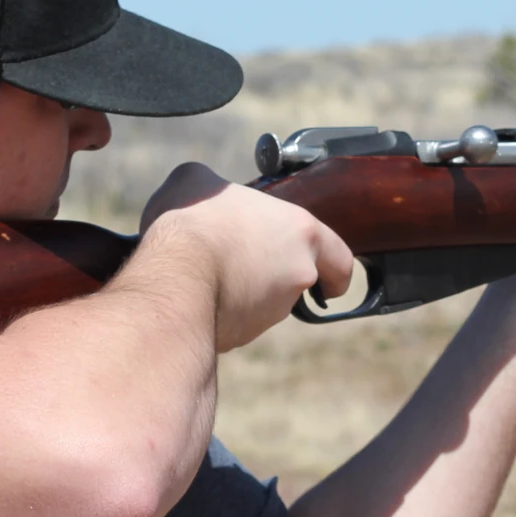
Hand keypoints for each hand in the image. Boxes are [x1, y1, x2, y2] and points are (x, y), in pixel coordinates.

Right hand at [140, 164, 354, 350]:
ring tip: (210, 272)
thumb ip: (215, 185)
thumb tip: (203, 188)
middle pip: (301, 280)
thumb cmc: (194, 222)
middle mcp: (298, 274)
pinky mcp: (245, 335)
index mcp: (302, 232)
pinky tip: (198, 294)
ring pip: (270, 303)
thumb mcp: (197, 181)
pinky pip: (240, 322)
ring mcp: (273, 310)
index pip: (340, 258)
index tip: (330, 278)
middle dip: (281, 277)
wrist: (175, 278)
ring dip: (249, 292)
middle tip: (253, 266)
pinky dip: (225, 310)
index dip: (335, 269)